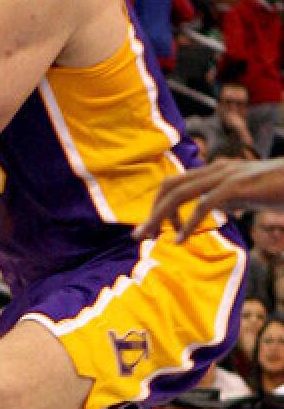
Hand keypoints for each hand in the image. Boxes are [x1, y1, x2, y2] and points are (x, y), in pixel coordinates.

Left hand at [132, 159, 283, 241]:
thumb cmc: (281, 188)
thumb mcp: (249, 195)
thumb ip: (229, 199)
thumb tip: (215, 209)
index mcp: (216, 171)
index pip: (175, 184)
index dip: (159, 204)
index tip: (153, 228)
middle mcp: (217, 169)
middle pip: (170, 186)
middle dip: (152, 211)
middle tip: (139, 236)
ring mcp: (226, 176)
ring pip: (180, 193)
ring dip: (160, 216)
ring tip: (149, 237)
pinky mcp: (238, 186)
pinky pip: (205, 204)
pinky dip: (188, 222)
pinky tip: (179, 239)